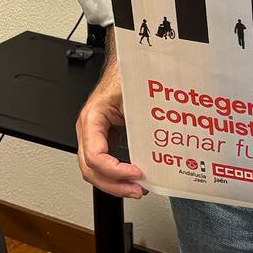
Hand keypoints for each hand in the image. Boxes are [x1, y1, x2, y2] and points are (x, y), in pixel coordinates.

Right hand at [76, 53, 146, 198]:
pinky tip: (134, 177)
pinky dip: (117, 175)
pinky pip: (104, 163)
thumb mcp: (134, 95)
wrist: (123, 63)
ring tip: (136, 188)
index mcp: (92, 118)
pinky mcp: (104, 138)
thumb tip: (164, 139)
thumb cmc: (124, 74)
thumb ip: (144, 117)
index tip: (136, 173)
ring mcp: (94, 136)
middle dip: (114, 185)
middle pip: (90, 170)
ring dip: (115, 184)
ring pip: (94, 171)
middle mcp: (88, 130)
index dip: (115, 170)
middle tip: (137, 189)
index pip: (95, 156)